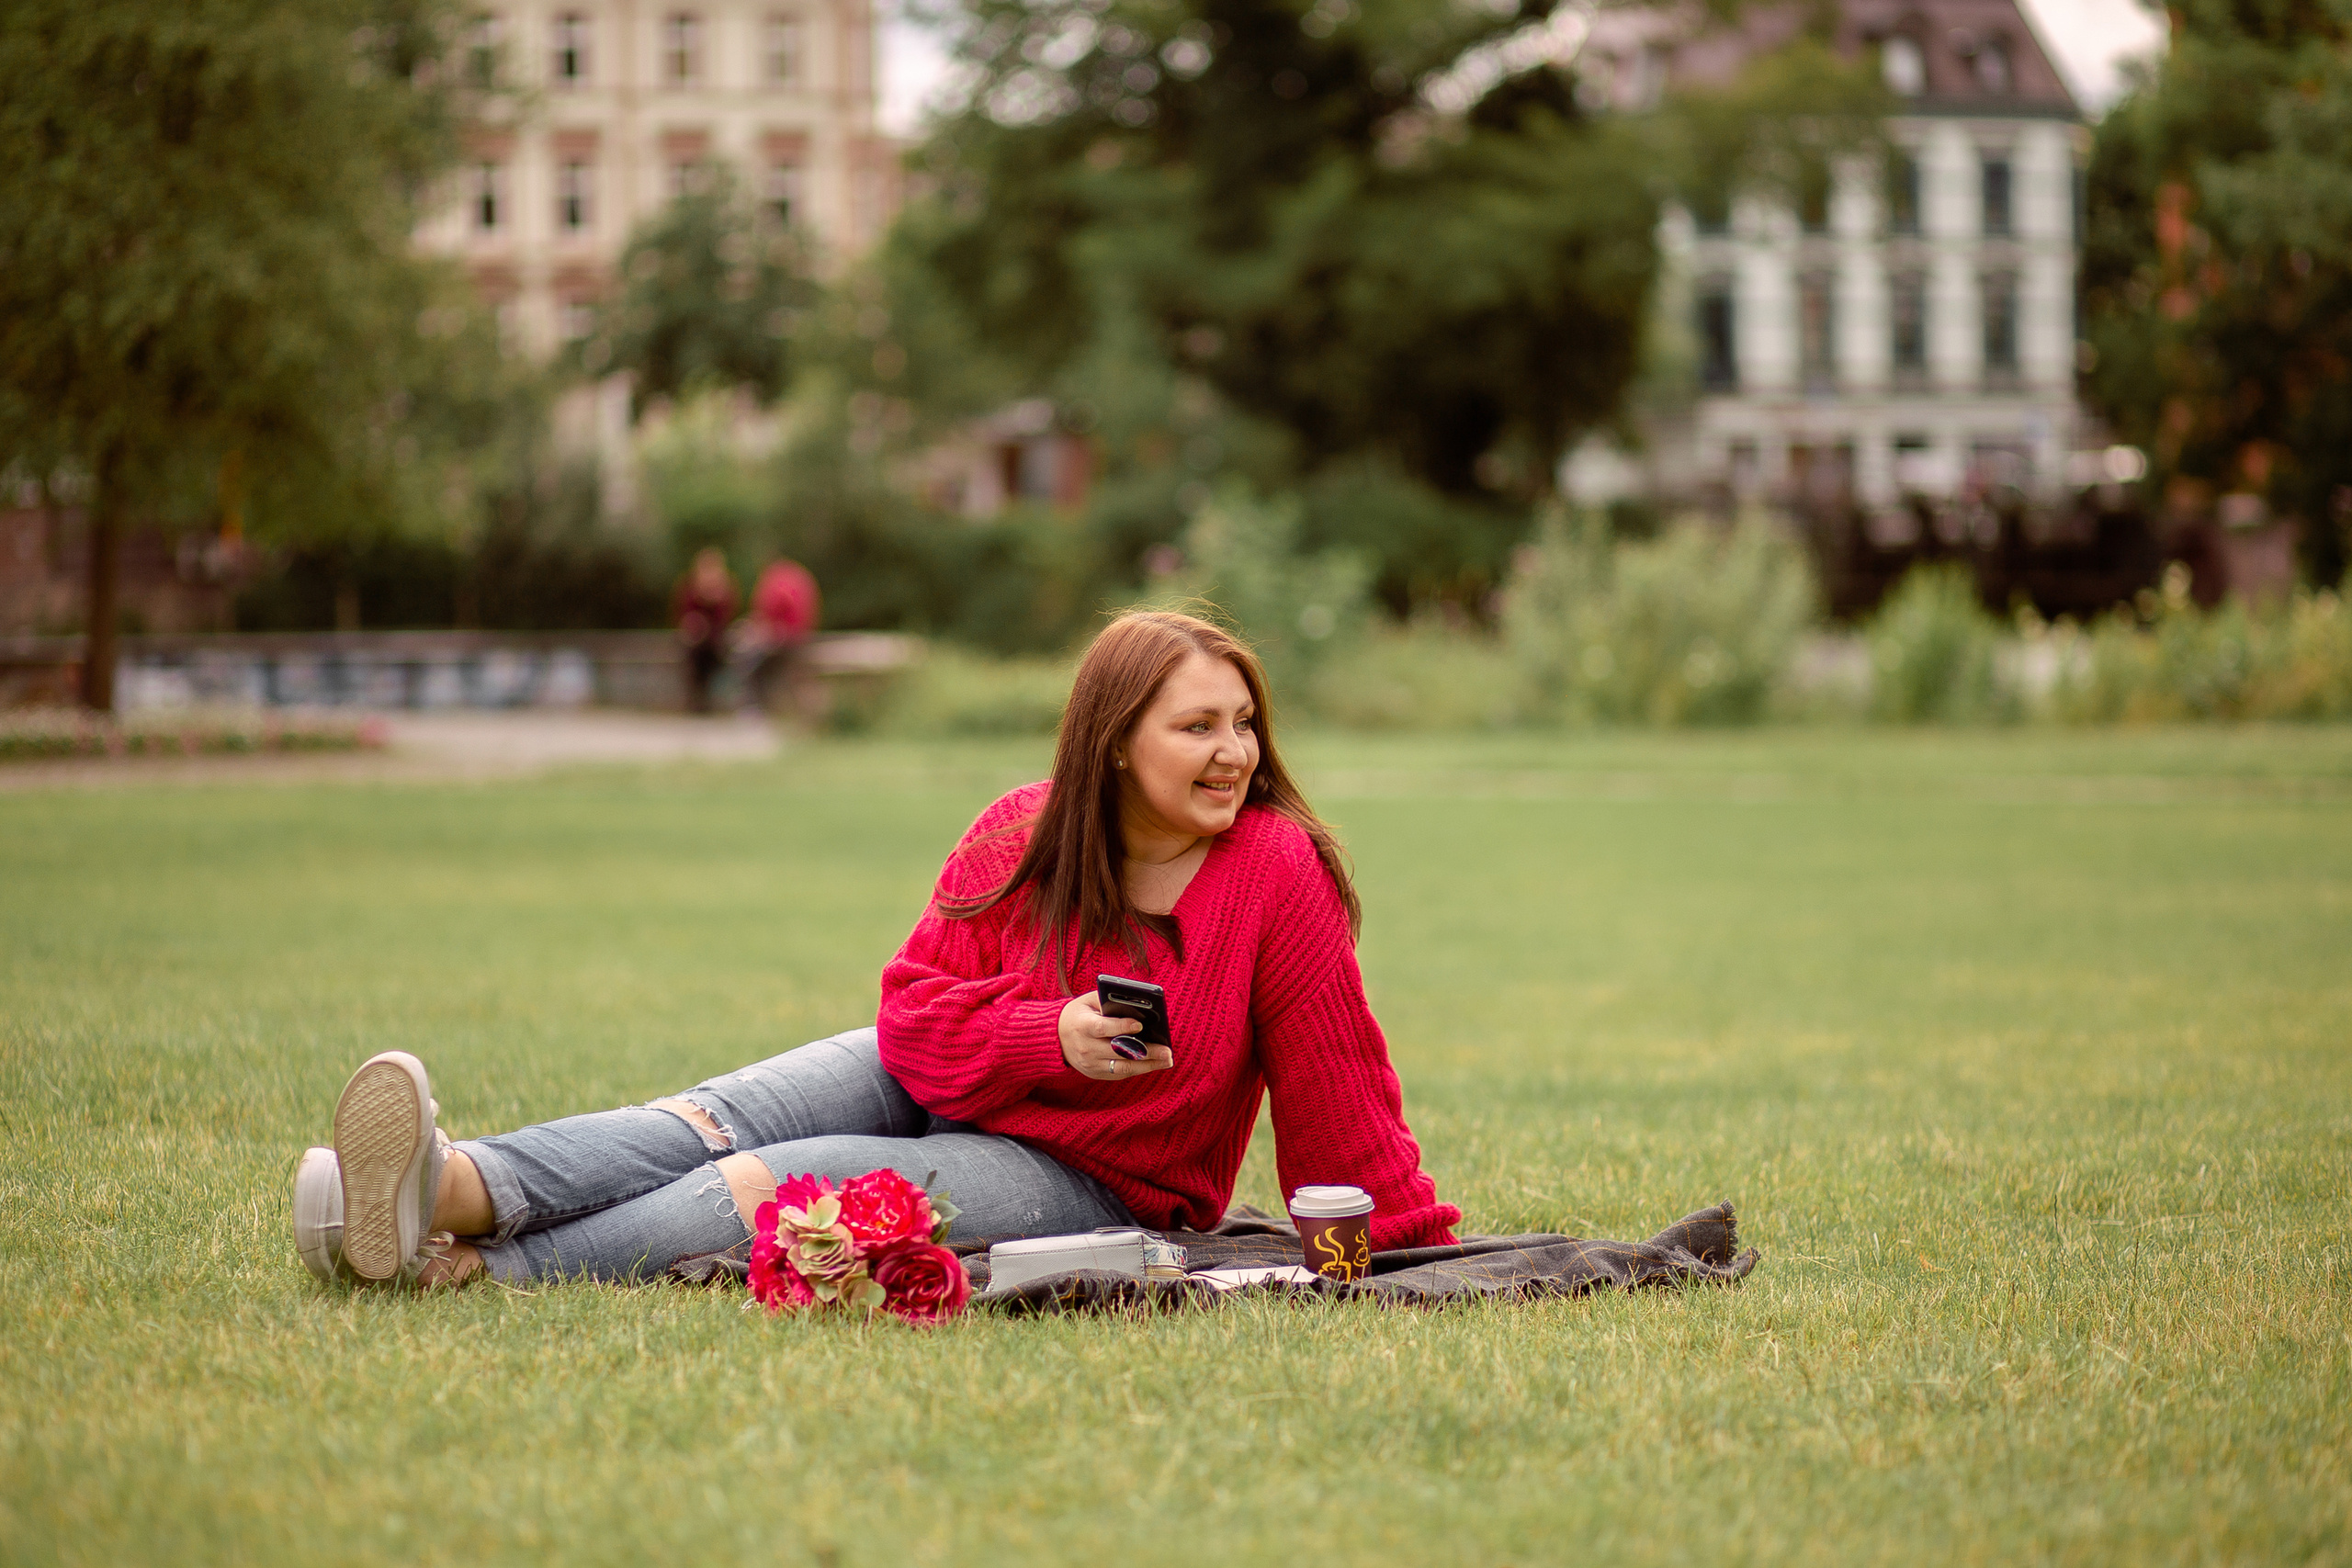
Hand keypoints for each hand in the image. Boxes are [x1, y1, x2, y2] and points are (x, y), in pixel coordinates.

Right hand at [1059, 990, 1173, 1081]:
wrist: (1055, 1038)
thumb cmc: (1079, 1014)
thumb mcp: (1088, 1001)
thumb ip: (1108, 1000)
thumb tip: (1136, 1004)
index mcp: (1082, 1026)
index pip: (1102, 1028)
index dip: (1121, 1027)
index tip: (1139, 1025)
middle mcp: (1086, 1048)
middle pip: (1118, 1051)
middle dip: (1145, 1051)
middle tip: (1166, 1050)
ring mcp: (1090, 1064)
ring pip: (1123, 1067)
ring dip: (1148, 1065)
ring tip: (1167, 1059)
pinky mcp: (1096, 1074)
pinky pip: (1120, 1074)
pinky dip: (1139, 1069)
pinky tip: (1155, 1063)